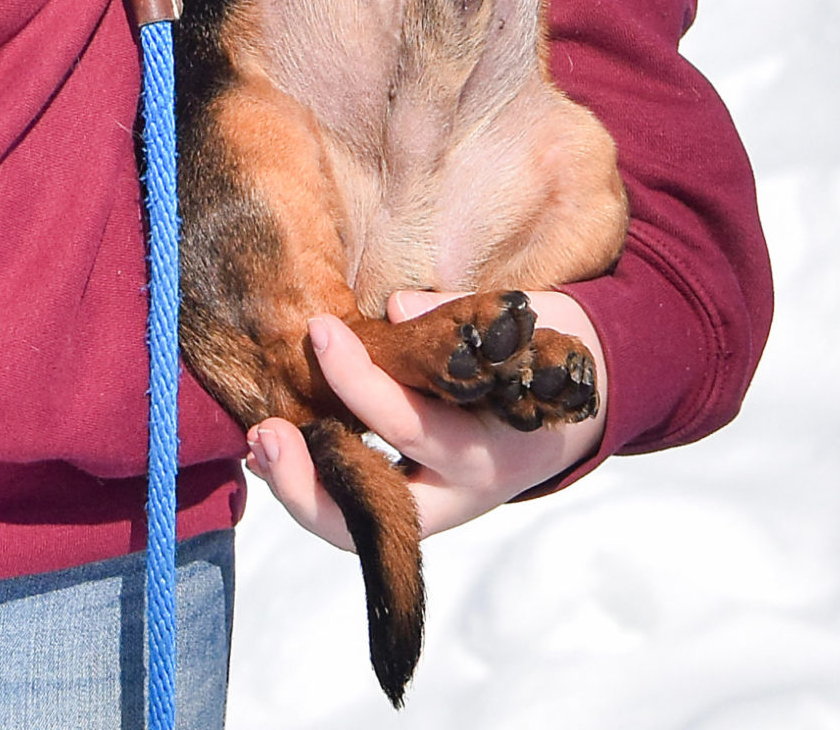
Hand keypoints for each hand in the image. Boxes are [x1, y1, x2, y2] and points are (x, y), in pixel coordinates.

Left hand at [243, 290, 608, 546]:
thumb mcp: (516, 326)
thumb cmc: (542, 347)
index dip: (360, 381)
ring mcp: (439, 506)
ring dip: (301, 491)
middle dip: (314, 475)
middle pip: (378, 508)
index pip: (415, 425)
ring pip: (358, 528)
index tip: (320, 332)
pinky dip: (314, 484)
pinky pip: (357, 512)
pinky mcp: (416, 505)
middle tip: (268, 430)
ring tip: (261, 443)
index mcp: (494, 445)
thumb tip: (396, 311)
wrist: (579, 398)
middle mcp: (464, 490)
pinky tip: (275, 450)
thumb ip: (456, 316)